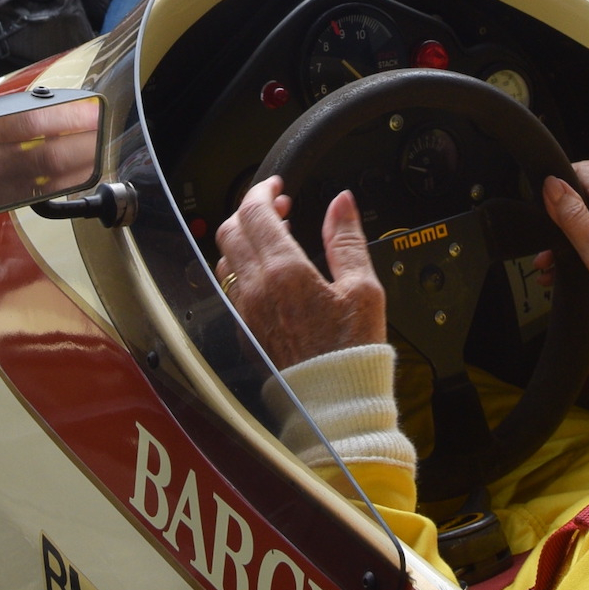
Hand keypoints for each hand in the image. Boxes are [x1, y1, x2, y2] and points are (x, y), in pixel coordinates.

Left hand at [215, 179, 385, 366]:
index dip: (263, 189)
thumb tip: (342, 203)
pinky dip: (242, 267)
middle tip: (278, 206)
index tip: (278, 186)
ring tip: (274, 237)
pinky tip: (268, 273)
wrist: (333, 403)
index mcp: (284, 272)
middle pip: (230, 229)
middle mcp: (255, 289)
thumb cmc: (351, 351)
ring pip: (225, 258)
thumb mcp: (363, 288)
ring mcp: (245, 311)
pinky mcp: (243, 330)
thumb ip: (346, 239)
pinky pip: (230, 287)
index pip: (254, 212)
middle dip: (251, 209)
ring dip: (244, 238)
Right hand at [541, 162, 588, 322]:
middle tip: (549, 231)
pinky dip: (586, 241)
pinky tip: (574, 262)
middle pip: (587, 193)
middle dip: (564, 210)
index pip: (586, 169)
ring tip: (554, 257)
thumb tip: (553, 185)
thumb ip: (572, 214)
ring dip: (572, 231)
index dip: (564, 177)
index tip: (548, 195)